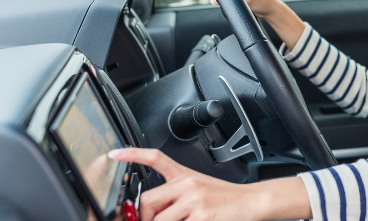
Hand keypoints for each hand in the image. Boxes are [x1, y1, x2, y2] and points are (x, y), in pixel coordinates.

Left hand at [109, 148, 311, 220]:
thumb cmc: (226, 198)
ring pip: (159, 220)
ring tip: (184, 220)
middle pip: (148, 201)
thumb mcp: (200, 187)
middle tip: (154, 220)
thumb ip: (176, 196)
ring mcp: (193, 201)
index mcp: (184, 175)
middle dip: (145, 218)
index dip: (132, 155)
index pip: (155, 158)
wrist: (253, 202)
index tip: (114, 154)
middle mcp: (187, 184)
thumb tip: (152, 211)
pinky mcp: (201, 216)